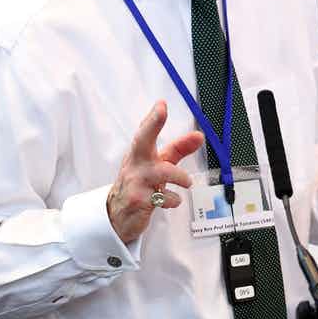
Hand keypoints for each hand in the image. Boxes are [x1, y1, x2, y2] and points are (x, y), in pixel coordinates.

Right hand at [107, 101, 203, 243]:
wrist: (118, 214)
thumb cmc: (140, 183)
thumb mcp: (159, 164)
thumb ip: (179, 149)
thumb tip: (199, 135)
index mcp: (140, 152)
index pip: (146, 130)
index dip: (154, 117)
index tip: (161, 104)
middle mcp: (136, 164)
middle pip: (142, 139)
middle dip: (152, 124)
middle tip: (161, 111)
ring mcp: (135, 182)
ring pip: (162, 171)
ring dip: (180, 176)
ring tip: (187, 182)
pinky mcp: (138, 201)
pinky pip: (163, 197)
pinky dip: (173, 199)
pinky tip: (172, 200)